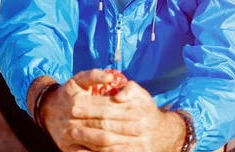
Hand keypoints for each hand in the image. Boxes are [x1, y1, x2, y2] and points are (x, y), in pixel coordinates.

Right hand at [41, 70, 143, 151]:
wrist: (47, 110)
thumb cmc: (68, 94)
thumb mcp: (78, 80)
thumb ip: (94, 75)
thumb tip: (110, 77)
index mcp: (79, 102)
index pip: (106, 108)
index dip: (124, 110)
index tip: (140, 112)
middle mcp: (74, 120)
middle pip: (104, 126)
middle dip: (124, 128)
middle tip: (142, 128)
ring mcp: (71, 137)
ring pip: (98, 142)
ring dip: (117, 144)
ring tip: (134, 143)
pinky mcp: (69, 149)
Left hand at [71, 80, 185, 151]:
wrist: (164, 134)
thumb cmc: (147, 110)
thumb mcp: (142, 94)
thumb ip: (130, 90)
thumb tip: (118, 97)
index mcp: (138, 110)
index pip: (109, 109)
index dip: (91, 108)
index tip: (75, 107)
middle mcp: (138, 128)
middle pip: (106, 126)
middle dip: (87, 124)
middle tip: (70, 121)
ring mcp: (136, 145)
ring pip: (107, 143)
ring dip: (88, 139)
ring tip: (73, 134)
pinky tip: (81, 151)